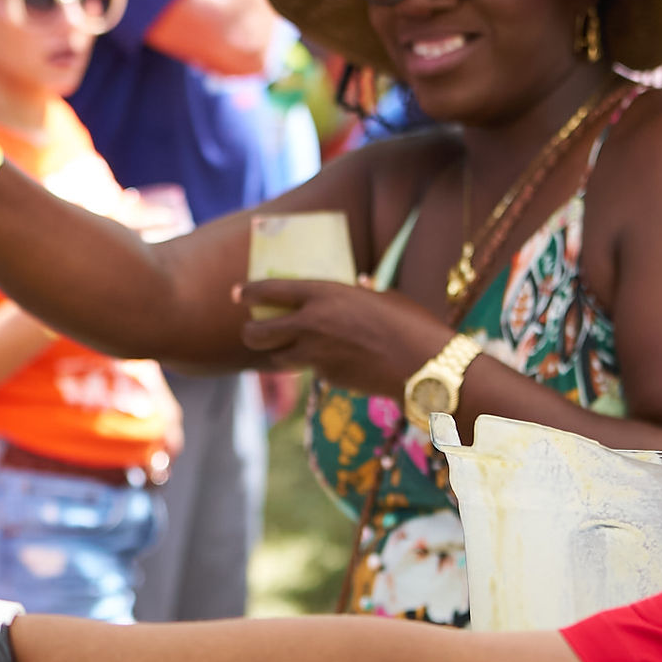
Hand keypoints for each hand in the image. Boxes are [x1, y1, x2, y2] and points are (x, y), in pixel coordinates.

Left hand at [239, 277, 453, 399]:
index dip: (249, 292)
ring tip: (289, 348)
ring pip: (279, 357)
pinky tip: (338, 363)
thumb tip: (358, 283)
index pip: (271, 290)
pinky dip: (317, 367)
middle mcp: (312, 323)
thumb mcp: (382, 297)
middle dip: (250, 333)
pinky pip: (312, 370)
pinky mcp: (327, 378)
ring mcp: (316, 355)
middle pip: (259, 332)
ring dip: (281, 353)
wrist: (424, 365)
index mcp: (324, 293)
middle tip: (251, 331)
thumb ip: (360, 292)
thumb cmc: (410, 323)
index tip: (238, 294)